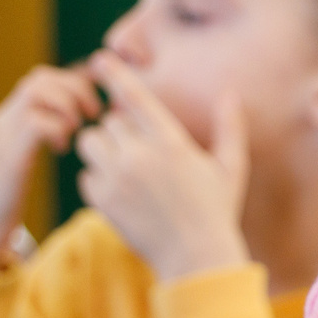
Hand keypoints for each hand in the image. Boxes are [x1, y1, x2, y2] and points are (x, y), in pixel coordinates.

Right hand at [0, 66, 102, 269]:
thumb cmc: (1, 201)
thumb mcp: (18, 161)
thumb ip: (31, 139)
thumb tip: (47, 126)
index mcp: (7, 120)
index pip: (40, 79)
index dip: (73, 83)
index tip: (94, 107)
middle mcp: (2, 121)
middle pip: (40, 78)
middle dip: (75, 89)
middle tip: (93, 115)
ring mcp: (2, 135)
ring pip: (37, 91)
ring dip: (67, 105)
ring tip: (75, 130)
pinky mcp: (8, 156)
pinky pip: (37, 122)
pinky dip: (58, 129)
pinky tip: (61, 148)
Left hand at [74, 52, 250, 282]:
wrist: (195, 258)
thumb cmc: (217, 211)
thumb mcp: (231, 168)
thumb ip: (230, 128)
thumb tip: (232, 93)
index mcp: (171, 143)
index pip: (135, 98)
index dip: (116, 75)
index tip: (100, 59)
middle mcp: (140, 156)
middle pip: (109, 123)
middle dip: (120, 132)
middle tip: (140, 152)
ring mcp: (118, 179)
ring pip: (90, 144)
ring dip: (103, 150)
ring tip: (124, 166)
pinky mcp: (103, 201)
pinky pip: (86, 176)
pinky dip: (98, 180)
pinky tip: (122, 193)